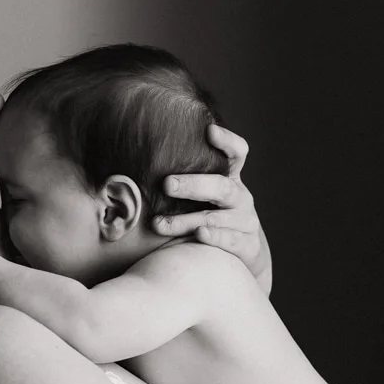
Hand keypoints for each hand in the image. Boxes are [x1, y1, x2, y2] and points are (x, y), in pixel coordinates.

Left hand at [151, 123, 273, 293]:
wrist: (241, 253)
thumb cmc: (210, 215)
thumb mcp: (205, 194)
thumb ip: (183, 179)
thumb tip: (136, 159)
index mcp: (231, 178)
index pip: (237, 152)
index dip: (226, 141)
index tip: (209, 131)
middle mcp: (240, 197)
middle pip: (221, 186)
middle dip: (193, 185)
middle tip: (166, 184)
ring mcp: (245, 221)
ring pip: (217, 218)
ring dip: (186, 220)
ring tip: (160, 224)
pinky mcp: (247, 245)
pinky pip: (230, 240)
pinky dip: (214, 237)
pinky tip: (198, 234)